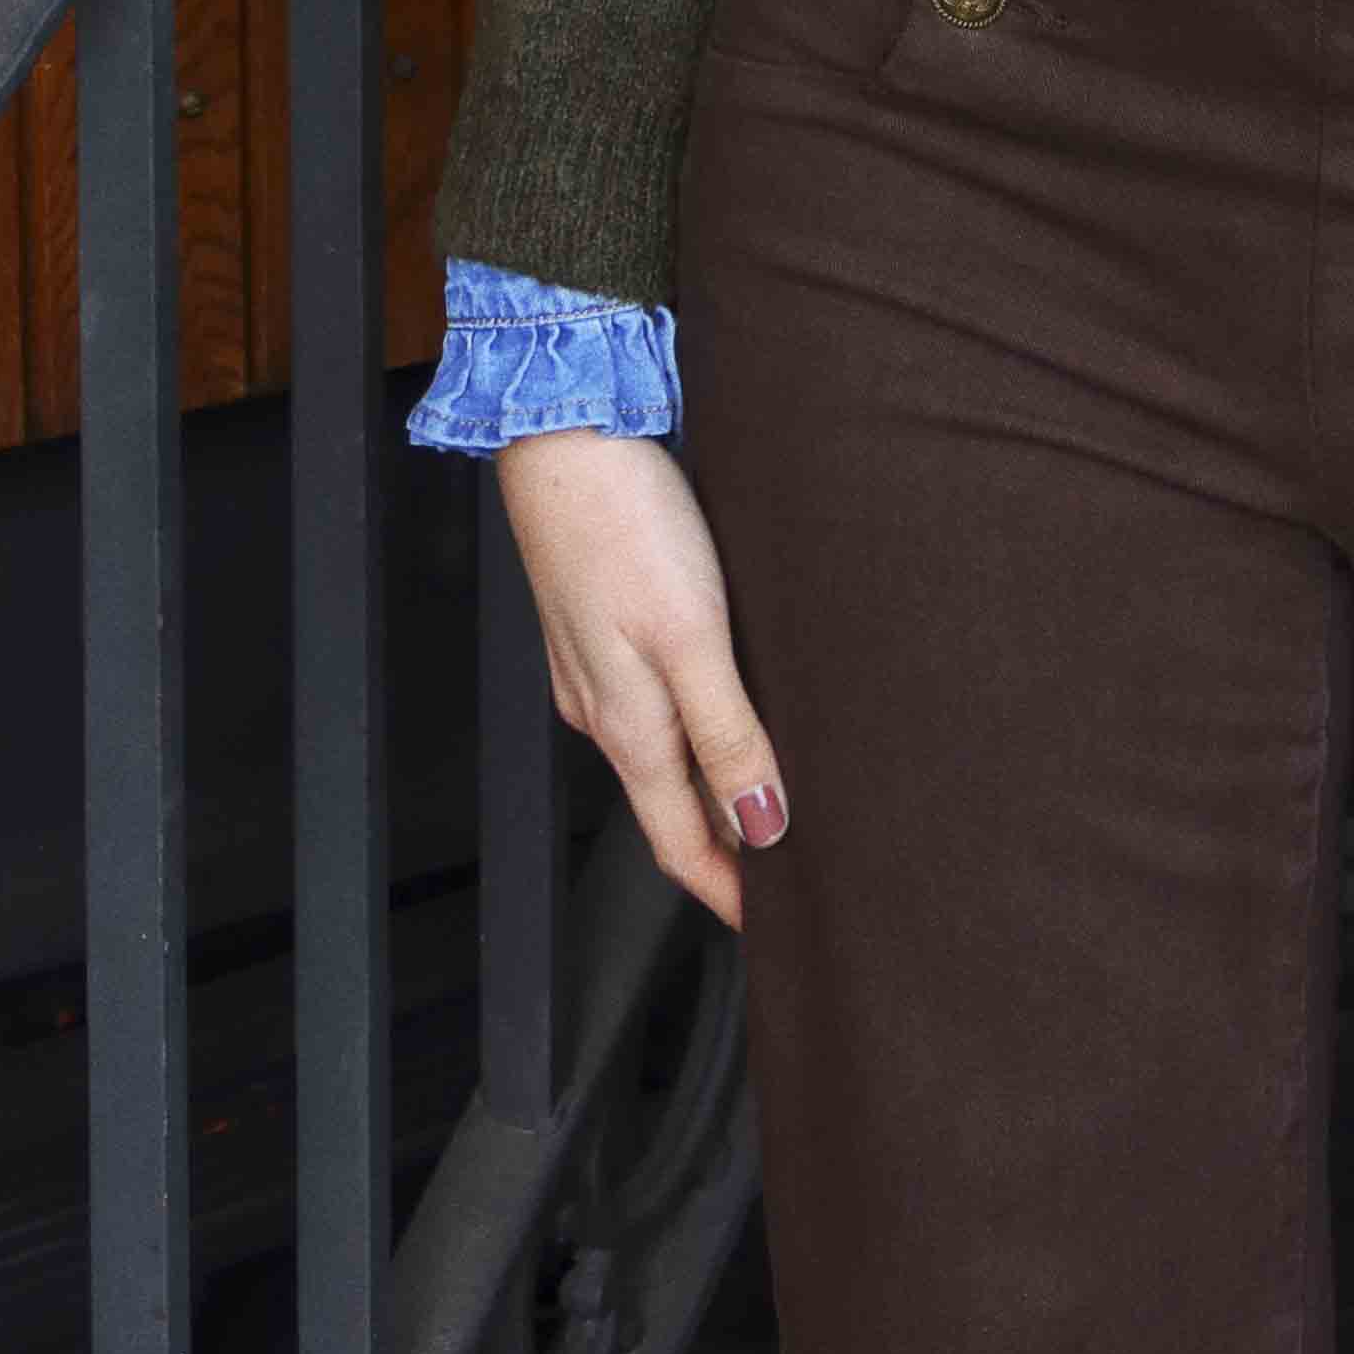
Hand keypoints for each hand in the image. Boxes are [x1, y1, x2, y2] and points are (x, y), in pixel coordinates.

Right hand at [491, 426, 787, 929]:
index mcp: (626, 726)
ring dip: (711, 782)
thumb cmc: (626, 522)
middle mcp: (603, 709)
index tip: (774, 927)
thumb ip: (727, 732)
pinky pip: (651, 701)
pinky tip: (725, 702)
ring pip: (661, 751)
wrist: (563, 427)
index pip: (679, 844)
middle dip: (725, 843)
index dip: (727, 891)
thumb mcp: (692, 635)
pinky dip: (692, 725)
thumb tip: (762, 825)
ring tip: (771, 792)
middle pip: (669, 805)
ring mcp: (594, 665)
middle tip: (790, 868)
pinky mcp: (600, 620)